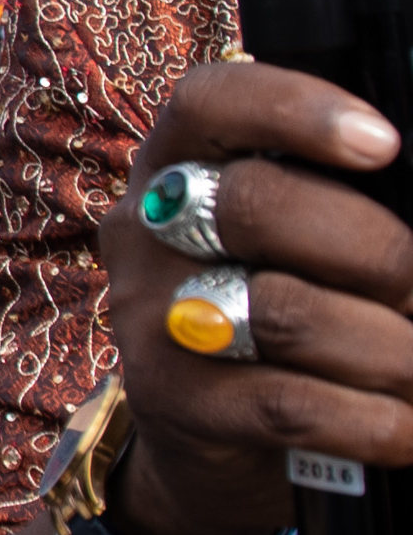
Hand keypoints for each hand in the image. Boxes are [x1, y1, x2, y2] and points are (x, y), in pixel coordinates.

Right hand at [97, 61, 412, 534]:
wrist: (210, 432)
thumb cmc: (287, 300)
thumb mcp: (300, 238)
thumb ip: (346, 206)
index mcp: (179, 162)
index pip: (209, 103)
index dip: (294, 109)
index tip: (385, 145)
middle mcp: (147, 228)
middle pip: (254, 206)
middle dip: (375, 250)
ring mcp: (146, 314)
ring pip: (279, 312)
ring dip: (389, 349)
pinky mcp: (167, 396)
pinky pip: (284, 403)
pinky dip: (369, 419)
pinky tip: (408, 428)